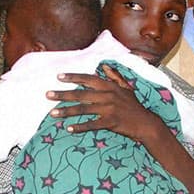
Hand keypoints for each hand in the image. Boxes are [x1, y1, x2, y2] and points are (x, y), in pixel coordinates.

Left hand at [47, 66, 164, 142]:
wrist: (145, 123)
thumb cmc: (134, 106)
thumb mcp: (126, 88)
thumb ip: (114, 76)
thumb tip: (104, 66)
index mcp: (110, 86)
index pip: (88, 79)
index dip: (73, 77)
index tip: (59, 77)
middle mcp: (108, 96)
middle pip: (81, 94)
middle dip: (63, 94)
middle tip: (48, 95)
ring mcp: (109, 109)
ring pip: (83, 109)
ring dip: (67, 111)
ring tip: (53, 113)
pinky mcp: (110, 123)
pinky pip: (92, 124)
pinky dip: (80, 126)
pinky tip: (69, 128)